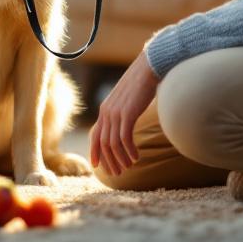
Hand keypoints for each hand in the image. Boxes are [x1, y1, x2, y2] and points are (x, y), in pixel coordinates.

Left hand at [89, 51, 158, 176]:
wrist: (148, 68)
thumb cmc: (140, 84)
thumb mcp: (125, 100)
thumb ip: (121, 112)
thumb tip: (123, 124)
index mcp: (105, 109)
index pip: (95, 135)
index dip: (94, 151)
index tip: (97, 166)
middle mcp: (107, 112)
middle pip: (103, 143)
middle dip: (109, 161)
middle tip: (117, 173)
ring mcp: (116, 112)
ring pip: (113, 144)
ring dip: (120, 158)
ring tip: (128, 167)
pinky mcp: (127, 113)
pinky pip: (124, 138)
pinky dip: (129, 151)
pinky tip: (136, 157)